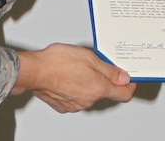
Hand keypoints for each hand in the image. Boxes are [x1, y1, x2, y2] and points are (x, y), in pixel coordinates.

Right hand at [14, 43, 134, 112]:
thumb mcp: (90, 57)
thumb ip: (109, 70)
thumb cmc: (58, 62)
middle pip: (105, 92)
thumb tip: (123, 77)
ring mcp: (76, 105)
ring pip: (90, 95)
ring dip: (88, 83)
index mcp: (99, 88)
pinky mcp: (64, 106)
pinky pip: (76, 98)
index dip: (129, 85)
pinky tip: (68, 76)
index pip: (124, 94)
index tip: (127, 78)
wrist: (35, 72)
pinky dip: (76, 88)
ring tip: (77, 68)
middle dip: (104, 79)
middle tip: (96, 64)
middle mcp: (89, 101)